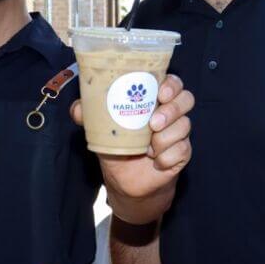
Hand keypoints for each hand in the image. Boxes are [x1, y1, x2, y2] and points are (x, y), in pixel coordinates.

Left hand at [72, 75, 193, 219]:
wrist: (126, 181)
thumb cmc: (116, 146)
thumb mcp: (100, 129)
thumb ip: (89, 115)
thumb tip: (78, 109)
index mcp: (153, 100)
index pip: (172, 82)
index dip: (171, 84)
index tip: (160, 93)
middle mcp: (170, 112)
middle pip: (186, 99)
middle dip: (171, 110)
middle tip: (153, 123)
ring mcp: (178, 133)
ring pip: (184, 126)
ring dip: (165, 138)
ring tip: (149, 148)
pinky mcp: (183, 153)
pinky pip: (182, 150)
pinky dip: (167, 157)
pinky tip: (156, 161)